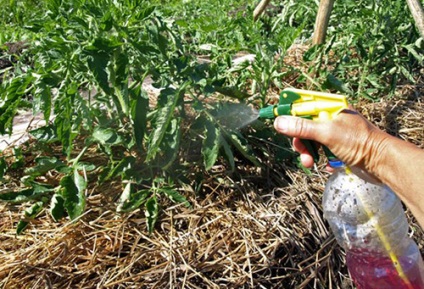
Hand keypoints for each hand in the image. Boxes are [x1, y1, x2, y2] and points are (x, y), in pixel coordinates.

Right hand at [273, 109, 389, 171]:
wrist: (382, 163)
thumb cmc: (359, 143)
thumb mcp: (326, 133)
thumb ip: (302, 127)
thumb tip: (278, 122)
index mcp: (329, 108)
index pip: (302, 104)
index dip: (288, 111)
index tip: (274, 118)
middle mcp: (330, 118)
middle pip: (303, 125)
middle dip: (299, 140)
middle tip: (301, 151)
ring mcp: (334, 133)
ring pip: (310, 140)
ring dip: (307, 153)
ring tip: (310, 163)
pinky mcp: (338, 147)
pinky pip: (320, 150)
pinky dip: (319, 158)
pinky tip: (327, 164)